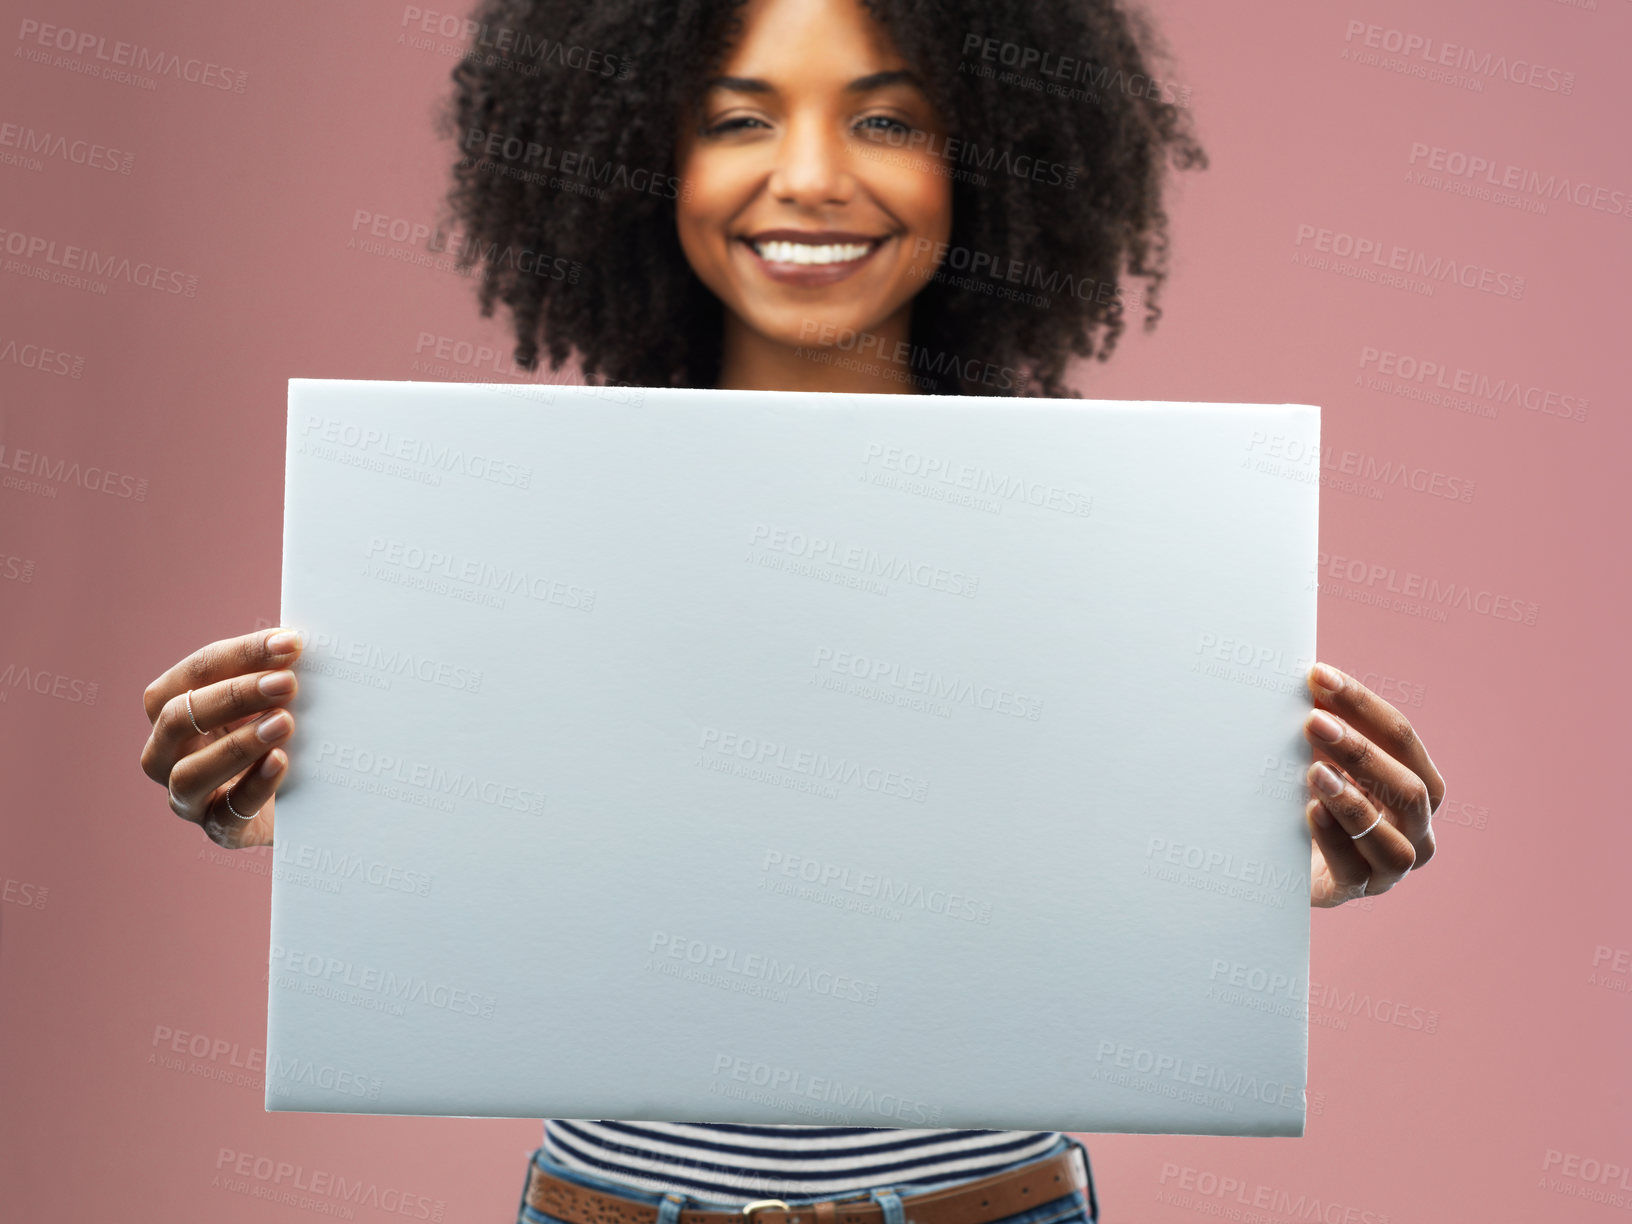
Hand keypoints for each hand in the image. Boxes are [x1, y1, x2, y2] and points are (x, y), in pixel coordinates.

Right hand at [139, 627, 303, 848]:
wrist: (304, 798)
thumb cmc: (281, 733)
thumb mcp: (274, 700)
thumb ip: (275, 672)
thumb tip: (296, 641)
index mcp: (175, 709)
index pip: (193, 674)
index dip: (239, 655)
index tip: (290, 643)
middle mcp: (167, 753)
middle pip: (177, 719)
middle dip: (233, 696)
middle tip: (287, 683)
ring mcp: (187, 797)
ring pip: (188, 773)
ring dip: (237, 745)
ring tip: (284, 723)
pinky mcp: (218, 831)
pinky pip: (225, 816)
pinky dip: (253, 787)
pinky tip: (281, 764)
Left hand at [1302, 662, 1444, 907]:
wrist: (1281, 860)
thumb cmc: (1309, 795)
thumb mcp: (1320, 755)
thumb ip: (1324, 724)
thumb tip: (1310, 675)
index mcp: (1416, 786)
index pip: (1402, 739)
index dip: (1362, 705)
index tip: (1320, 676)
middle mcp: (1415, 829)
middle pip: (1408, 789)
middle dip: (1362, 751)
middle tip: (1313, 722)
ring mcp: (1390, 868)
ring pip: (1394, 841)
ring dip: (1354, 802)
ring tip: (1315, 771)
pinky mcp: (1354, 892)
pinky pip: (1354, 872)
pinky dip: (1334, 839)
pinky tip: (1310, 813)